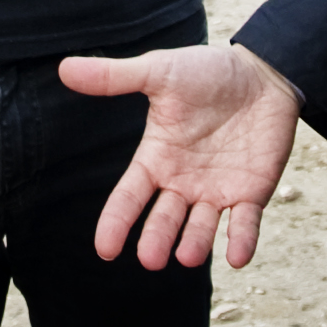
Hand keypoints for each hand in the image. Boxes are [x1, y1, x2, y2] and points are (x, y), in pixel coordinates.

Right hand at [59, 44, 301, 269]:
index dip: (116, 222)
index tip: (105, 249)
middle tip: (150, 258)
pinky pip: (245, 223)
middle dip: (157, 238)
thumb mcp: (159, 72)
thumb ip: (115, 77)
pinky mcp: (252, 193)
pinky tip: (237, 256)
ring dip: (194, 244)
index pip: (130, 196)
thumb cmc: (207, 72)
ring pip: (201, 227)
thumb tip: (64, 68)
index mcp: (157, 158)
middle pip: (164, 219)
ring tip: (187, 256)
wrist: (262, 73)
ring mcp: (217, 191)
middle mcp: (183, 182)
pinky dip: (242, 241)